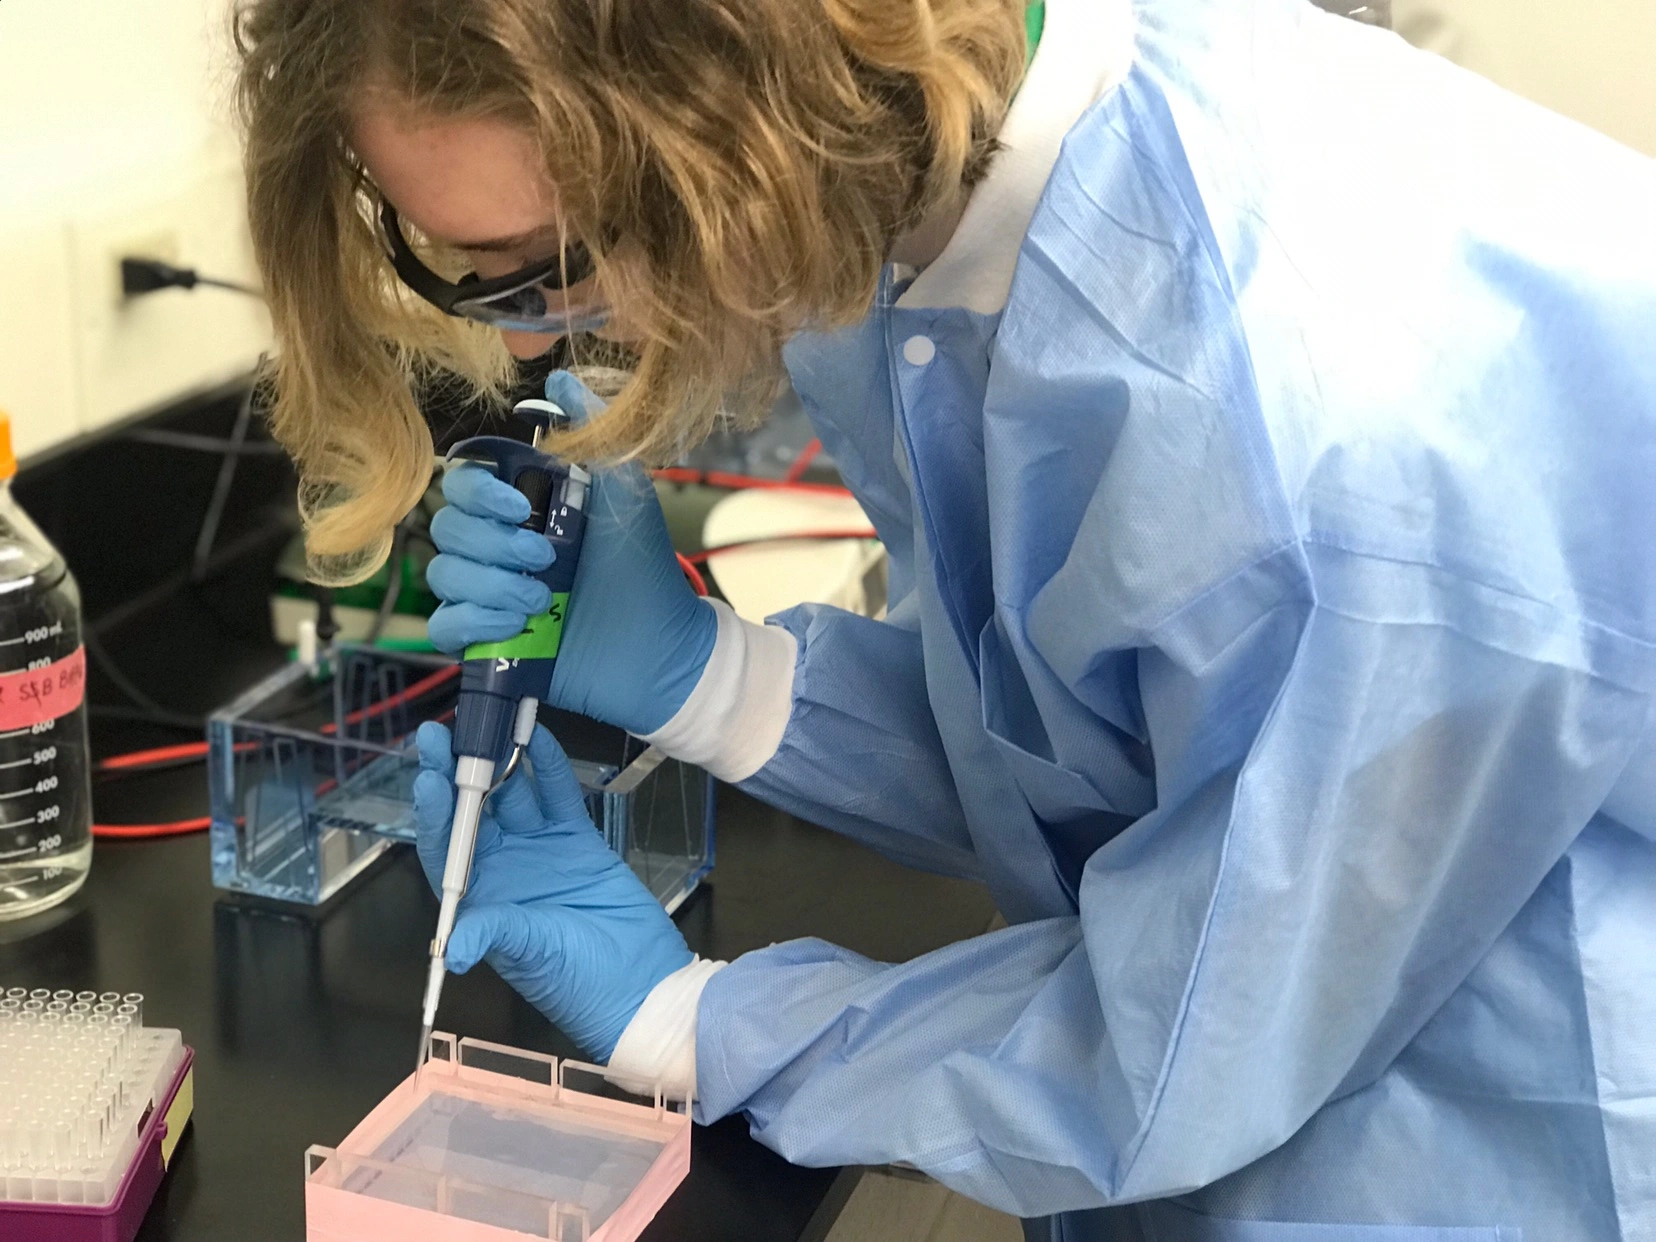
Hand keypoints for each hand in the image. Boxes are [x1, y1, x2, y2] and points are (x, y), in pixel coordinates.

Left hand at [412, 719, 692, 1060]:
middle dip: (455, 773)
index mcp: (480, 899)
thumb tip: (452, 947)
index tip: (428, 777)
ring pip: (513, 795)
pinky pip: (558, 797)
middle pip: (470, 812)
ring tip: (486, 722)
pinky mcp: (578, 843)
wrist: (641, 986)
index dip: (435, 812)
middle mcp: (503, 870)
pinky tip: (538, 737)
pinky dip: (549, 768)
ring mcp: (540, 852)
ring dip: (499, 761)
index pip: (446, 847)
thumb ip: (495, 935)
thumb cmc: (578, 984)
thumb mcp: (530, 956)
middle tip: (440, 733)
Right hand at [426, 371, 717, 736]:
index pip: (461, 484)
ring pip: (444, 576)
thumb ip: (592, 428)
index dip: (478, 494)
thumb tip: (558, 376)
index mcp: (521, 507)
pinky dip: (472, 622)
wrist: (660, 643)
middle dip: (491, 545)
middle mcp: (498, 546)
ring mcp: (489, 594)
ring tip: (540, 601)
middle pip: (445, 528)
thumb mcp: (624, 486)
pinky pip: (444, 626)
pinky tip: (515, 626)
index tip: (522, 509)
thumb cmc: (644, 563)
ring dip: (489, 586)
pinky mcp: (486, 641)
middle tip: (545, 561)